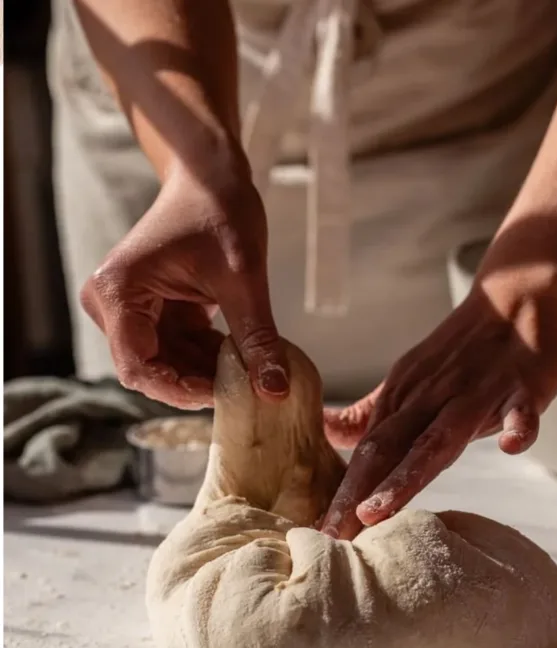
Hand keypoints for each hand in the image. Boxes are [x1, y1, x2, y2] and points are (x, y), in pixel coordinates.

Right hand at [81, 163, 287, 408]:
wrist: (210, 175)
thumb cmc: (219, 208)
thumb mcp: (244, 277)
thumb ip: (257, 338)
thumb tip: (274, 391)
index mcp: (118, 292)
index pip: (137, 367)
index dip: (179, 390)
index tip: (222, 394)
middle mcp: (112, 305)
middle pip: (151, 371)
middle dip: (197, 382)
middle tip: (244, 385)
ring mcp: (129, 311)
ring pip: (167, 366)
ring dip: (207, 372)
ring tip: (248, 366)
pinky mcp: (151, 313)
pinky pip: (178, 352)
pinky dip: (208, 358)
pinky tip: (240, 353)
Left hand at [322, 277, 556, 539]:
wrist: (516, 298)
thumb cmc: (463, 352)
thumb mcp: (410, 381)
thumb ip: (371, 413)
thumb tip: (325, 430)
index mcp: (404, 399)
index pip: (367, 452)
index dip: (343, 492)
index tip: (320, 531)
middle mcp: (432, 398)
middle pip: (389, 449)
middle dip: (358, 494)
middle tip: (333, 533)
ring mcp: (477, 393)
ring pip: (439, 437)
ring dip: (408, 474)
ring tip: (379, 510)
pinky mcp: (522, 387)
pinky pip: (522, 409)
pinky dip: (519, 426)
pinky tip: (512, 447)